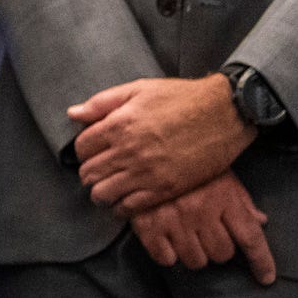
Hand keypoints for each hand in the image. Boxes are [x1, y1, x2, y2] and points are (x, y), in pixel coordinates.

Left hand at [69, 75, 251, 213]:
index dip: (83, 150)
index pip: (81, 147)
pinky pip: (130, 208)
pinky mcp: (166, 189)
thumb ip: (102, 103)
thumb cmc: (181, 98)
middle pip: (88, 173)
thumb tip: (73, 114)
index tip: (92, 150)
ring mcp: (147, 173)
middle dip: (88, 172)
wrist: (224, 113)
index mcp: (119, 125)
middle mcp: (128, 151)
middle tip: (97, 170)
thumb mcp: (138, 89)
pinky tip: (125, 199)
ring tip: (108, 187)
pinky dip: (121, 207)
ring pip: (103, 194)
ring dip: (100, 192)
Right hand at [129, 171, 276, 284]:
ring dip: (194, 252)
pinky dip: (168, 253)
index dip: (261, 262)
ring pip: (196, 261)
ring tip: (185, 234)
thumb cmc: (186, 161)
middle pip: (222, 253)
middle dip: (218, 247)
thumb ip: (240, 200)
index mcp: (223, 196)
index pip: (250, 238)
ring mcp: (173, 220)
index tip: (265, 278)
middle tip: (206, 231)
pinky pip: (166, 259)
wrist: (140, 148)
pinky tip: (166, 237)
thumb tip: (261, 221)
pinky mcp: (147, 226)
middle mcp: (201, 211)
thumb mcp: (219, 172)